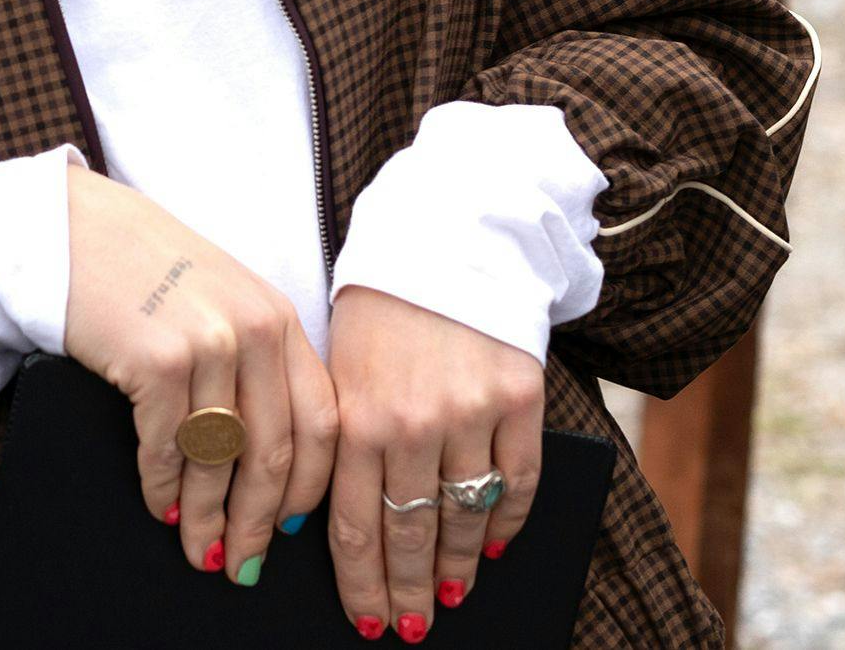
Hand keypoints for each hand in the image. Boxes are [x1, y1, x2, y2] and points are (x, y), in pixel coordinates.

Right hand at [60, 169, 336, 587]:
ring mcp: (207, 343)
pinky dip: (163, 488)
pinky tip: (160, 506)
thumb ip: (257, 360)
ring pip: (220, 459)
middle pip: (274, 453)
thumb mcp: (222, 299)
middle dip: (257, 522)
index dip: (307, 487)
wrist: (73, 227)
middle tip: (242, 565)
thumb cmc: (147, 268)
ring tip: (198, 549)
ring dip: (208, 516)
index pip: (320, 422)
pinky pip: (166, 448)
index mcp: (280, 318)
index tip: (289, 529)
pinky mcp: (157, 359)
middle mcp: (254, 329)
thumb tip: (271, 462)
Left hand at [323, 286, 544, 639]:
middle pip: (411, 535)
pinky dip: (508, 523)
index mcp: (356, 416)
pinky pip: (518, 484)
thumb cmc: (382, 302)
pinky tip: (494, 547)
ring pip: (465, 518)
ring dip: (457, 568)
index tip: (368, 622)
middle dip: (407, 591)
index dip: (362, 585)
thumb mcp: (338, 364)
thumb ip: (338, 437)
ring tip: (451, 599)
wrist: (448, 234)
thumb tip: (323, 520)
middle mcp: (413, 423)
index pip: (356, 528)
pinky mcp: (521, 399)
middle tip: (410, 630)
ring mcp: (471, 414)